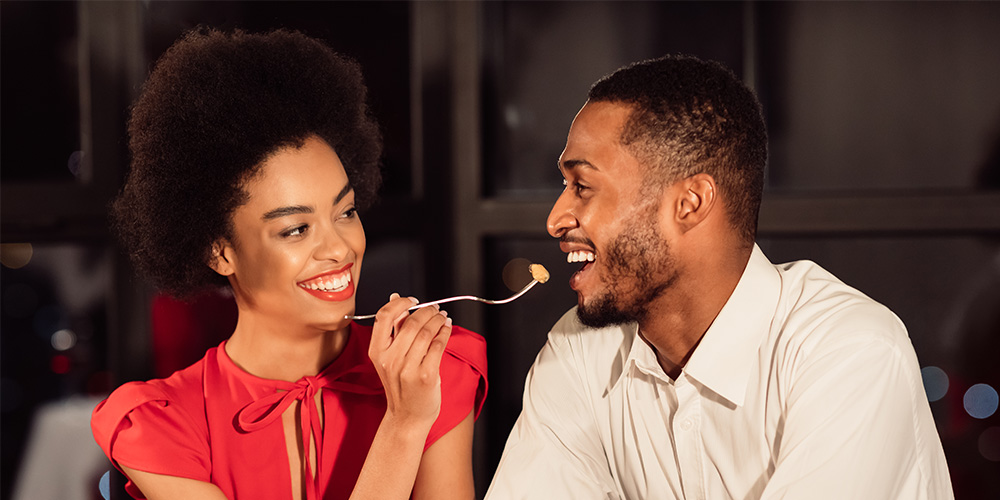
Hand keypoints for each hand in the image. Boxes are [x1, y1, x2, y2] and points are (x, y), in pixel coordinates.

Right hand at [369, 293, 452, 430]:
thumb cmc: (400, 387)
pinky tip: (447, 328)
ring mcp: (408, 369)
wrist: (407, 418)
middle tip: (435, 308)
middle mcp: (390, 360)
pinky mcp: (426, 376)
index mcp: (377, 352)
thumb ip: (394, 329)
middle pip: (410, 323)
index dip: (400, 303)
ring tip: (442, 316)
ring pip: (426, 333)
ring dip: (438, 320)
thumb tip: (395, 298)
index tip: (413, 300)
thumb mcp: (390, 358)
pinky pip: (438, 346)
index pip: (384, 317)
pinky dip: (445, 333)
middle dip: (427, 311)